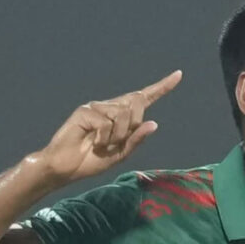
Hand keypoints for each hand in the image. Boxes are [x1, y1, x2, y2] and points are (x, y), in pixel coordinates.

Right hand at [36, 70, 181, 184]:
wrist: (65, 169)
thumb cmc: (90, 161)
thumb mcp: (120, 154)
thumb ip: (136, 139)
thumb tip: (154, 123)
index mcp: (120, 115)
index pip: (144, 99)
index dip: (162, 87)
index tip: (179, 75)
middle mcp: (109, 106)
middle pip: (136, 103)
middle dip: (133, 125)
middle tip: (115, 143)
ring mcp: (96, 107)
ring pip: (122, 115)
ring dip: (116, 137)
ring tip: (101, 145)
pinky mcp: (84, 111)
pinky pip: (106, 123)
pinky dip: (104, 138)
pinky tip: (92, 143)